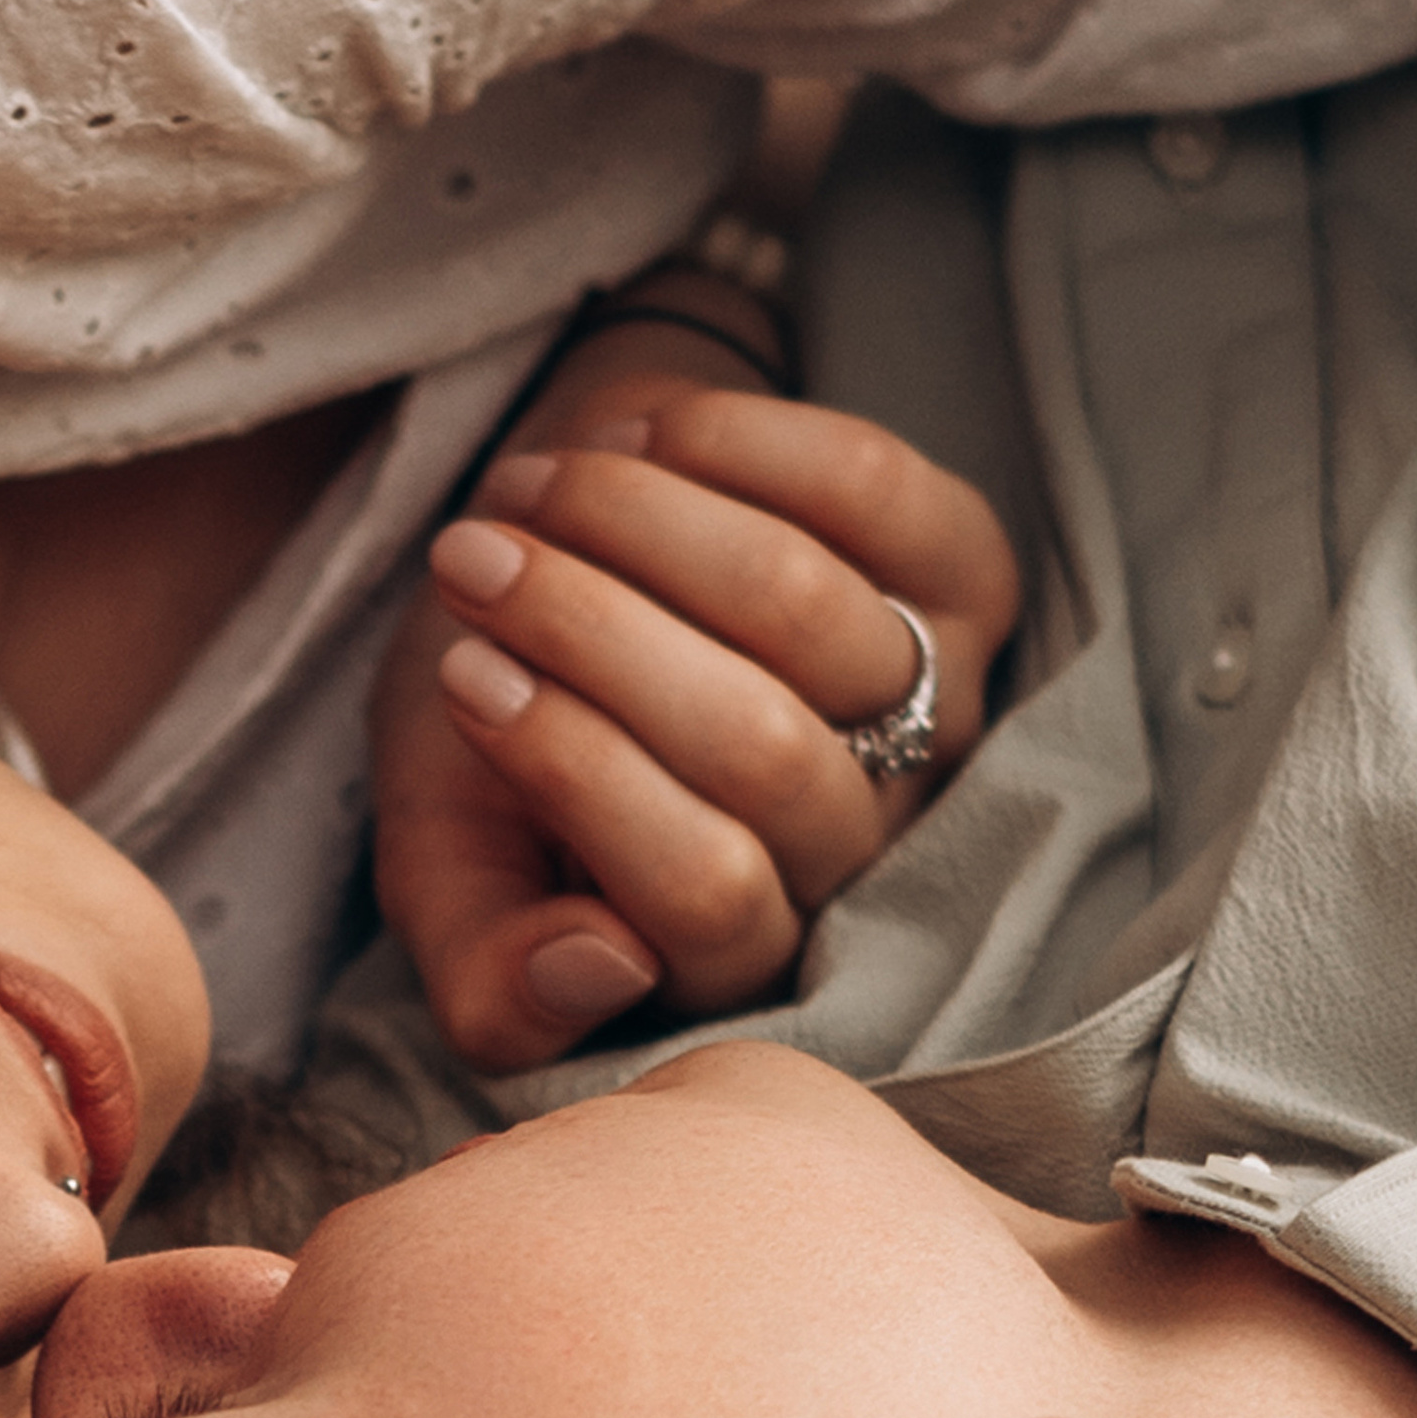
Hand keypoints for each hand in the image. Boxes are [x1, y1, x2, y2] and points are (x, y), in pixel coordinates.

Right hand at [372, 353, 1020, 1075]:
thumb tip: (603, 967)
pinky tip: (633, 436)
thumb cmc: (500, 717)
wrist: (560, 553)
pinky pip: (866, 489)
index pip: (705, 895)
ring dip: (633, 518)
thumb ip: (489, 981)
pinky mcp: (968, 570)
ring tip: (524, 489)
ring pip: (802, 609)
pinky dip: (724, 440)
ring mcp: (936, 703)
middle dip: (586, 629)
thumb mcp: (449, 867)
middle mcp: (867, 847)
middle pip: (760, 749)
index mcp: (743, 946)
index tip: (462, 677)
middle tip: (468, 560)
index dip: (574, 771)